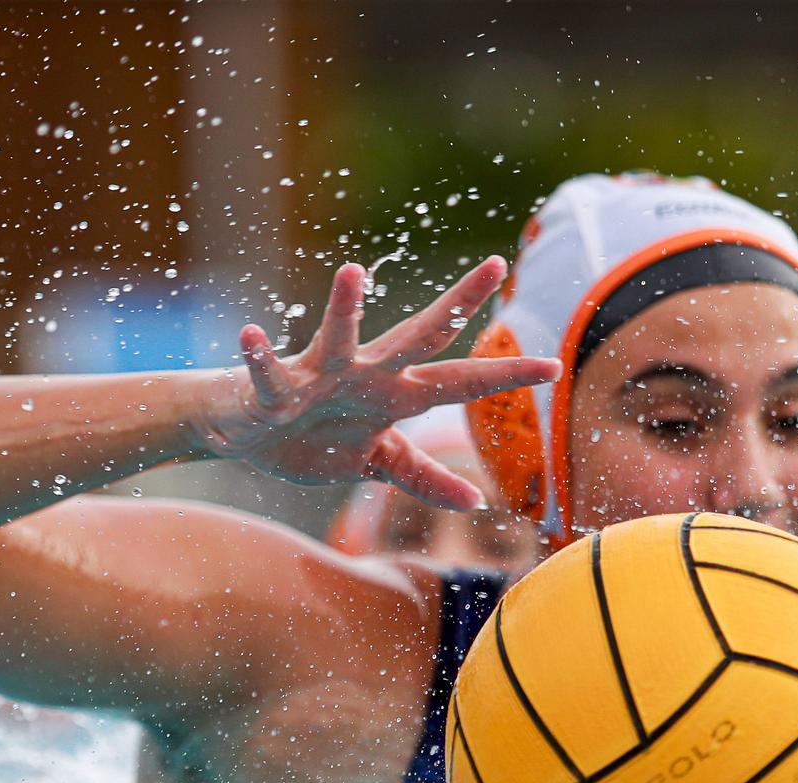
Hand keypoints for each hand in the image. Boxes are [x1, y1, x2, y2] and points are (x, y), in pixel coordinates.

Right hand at [189, 257, 558, 504]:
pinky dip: (259, 356)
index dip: (504, 374)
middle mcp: (366, 376)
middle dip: (457, 306)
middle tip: (496, 266)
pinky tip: (251, 335)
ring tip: (353, 273)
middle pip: (419, 337)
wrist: (244, 432)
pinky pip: (268, 372)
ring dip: (344, 309)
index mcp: (395, 395)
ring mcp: (320, 378)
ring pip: (338, 339)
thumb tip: (476, 501)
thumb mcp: (378, 464)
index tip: (553, 364)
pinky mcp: (274, 389)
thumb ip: (424, 478)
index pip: (461, 380)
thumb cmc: (312, 438)